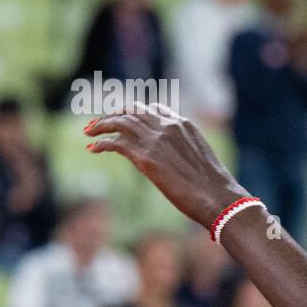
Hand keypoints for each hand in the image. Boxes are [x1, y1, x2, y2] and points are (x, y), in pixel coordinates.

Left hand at [85, 103, 247, 227]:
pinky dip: (102, 143)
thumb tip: (176, 163)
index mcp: (184, 124)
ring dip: (102, 124)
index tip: (124, 117)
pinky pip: (116, 143)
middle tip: (98, 123)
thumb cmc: (213, 187)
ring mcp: (156, 140)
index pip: (154, 109)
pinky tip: (93, 148)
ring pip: (121, 122)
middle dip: (114, 115)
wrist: (217, 197)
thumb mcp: (199, 159)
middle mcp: (168, 126)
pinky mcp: (145, 157)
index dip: (135, 112)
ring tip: (89, 132)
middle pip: (133, 111)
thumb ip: (184, 151)